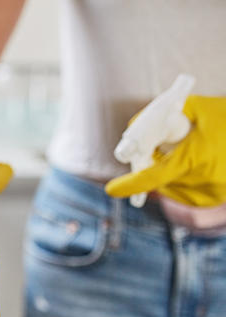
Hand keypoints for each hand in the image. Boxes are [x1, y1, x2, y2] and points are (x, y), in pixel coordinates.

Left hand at [106, 95, 225, 206]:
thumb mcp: (200, 109)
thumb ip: (165, 115)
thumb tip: (136, 127)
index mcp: (197, 159)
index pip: (154, 176)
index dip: (131, 185)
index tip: (112, 190)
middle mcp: (203, 181)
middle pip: (160, 179)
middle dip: (152, 163)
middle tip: (154, 148)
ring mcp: (210, 194)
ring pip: (170, 185)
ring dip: (167, 170)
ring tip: (190, 149)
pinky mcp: (213, 200)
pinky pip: (183, 190)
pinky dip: (180, 177)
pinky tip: (197, 160)